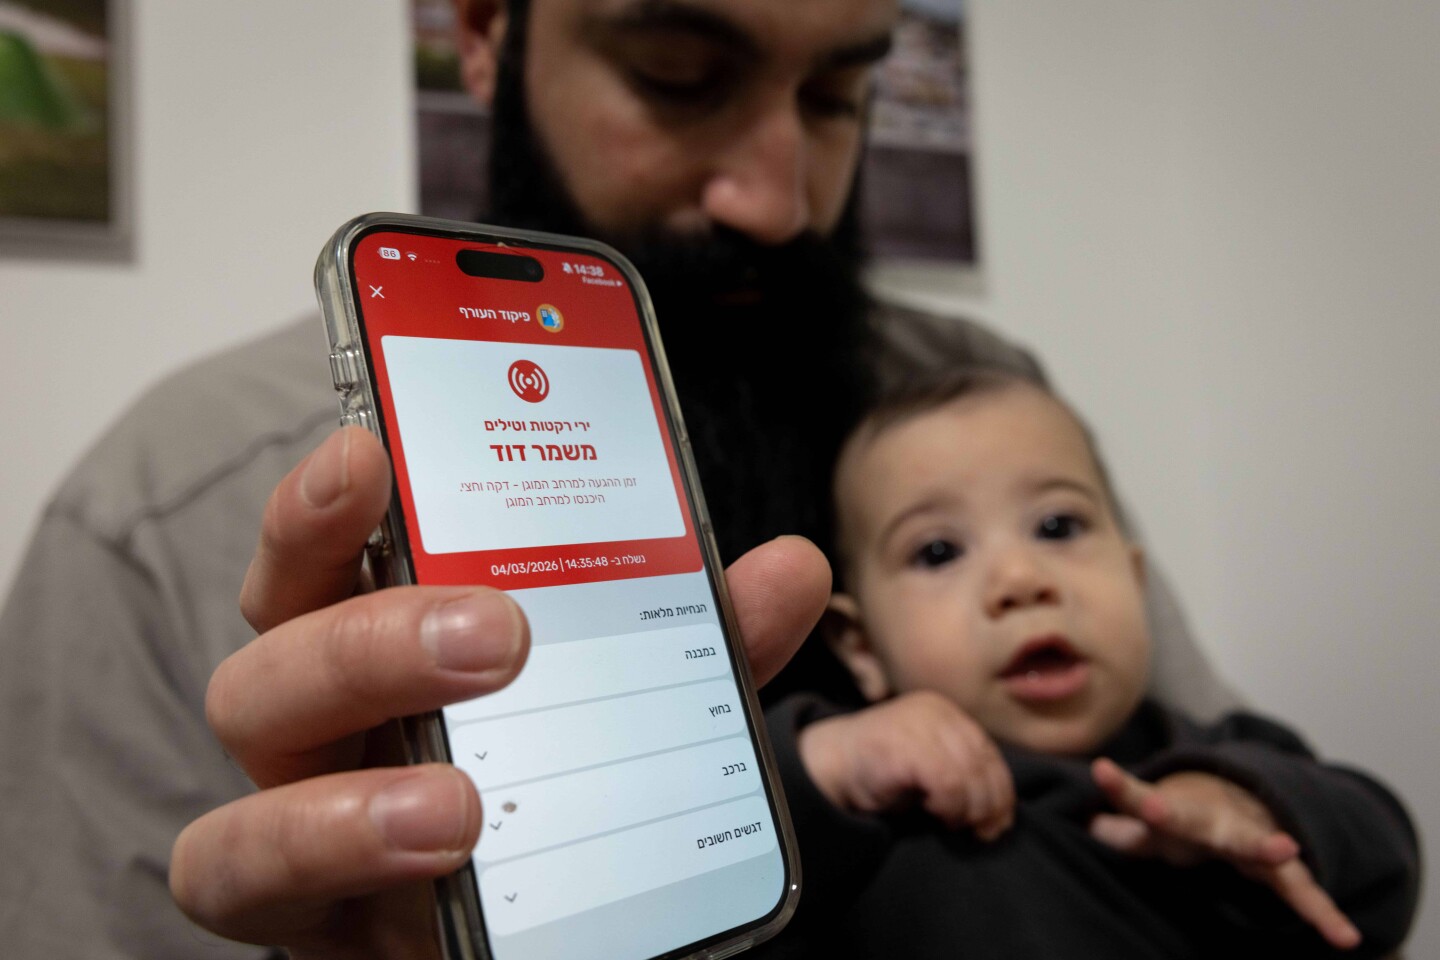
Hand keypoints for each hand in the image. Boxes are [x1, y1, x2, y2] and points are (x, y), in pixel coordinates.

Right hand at [169, 427, 830, 958]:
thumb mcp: (641, 710)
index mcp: (384, 653)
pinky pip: (254, 898)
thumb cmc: (563, 794)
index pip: (320, 568)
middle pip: (272, 672)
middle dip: (374, 641)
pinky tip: (441, 867)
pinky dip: (336, 869)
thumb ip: (700, 646)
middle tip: (497, 633)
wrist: (558, 930)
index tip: (370, 453)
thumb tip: (790, 568)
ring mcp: (310, 842)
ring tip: (459, 805)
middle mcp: (325, 740)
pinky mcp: (322, 930)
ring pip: (242, 804)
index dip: (322, 510)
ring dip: (347, 803)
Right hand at [797, 690, 1014, 838]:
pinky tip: (934, 812)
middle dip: (990, 804)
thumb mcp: (929, 760)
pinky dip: (948, 805)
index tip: (1000, 821)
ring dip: (968, 808)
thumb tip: (1001, 807)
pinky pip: (948, 784)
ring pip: (969, 775)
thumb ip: (960, 768)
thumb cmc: (880, 769)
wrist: (830, 763)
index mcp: (946, 711)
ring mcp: (920, 725)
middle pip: (983, 763)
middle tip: (983, 832)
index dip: (1001, 789)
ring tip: (953, 823)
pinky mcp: (907, 745)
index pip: (989, 751)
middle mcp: (937, 711)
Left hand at [1089, 757, 1361, 950]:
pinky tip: (1345, 938)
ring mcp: (1255, 841)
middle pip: (1222, 826)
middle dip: (1216, 820)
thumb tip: (1090, 826)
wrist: (1235, 799)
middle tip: (1219, 814)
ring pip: (1268, 853)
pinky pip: (1301, 893)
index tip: (1111, 778)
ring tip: (1287, 852)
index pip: (1146, 801)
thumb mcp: (1144, 822)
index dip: (1123, 790)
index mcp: (1177, 813)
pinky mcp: (1280, 868)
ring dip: (1274, 853)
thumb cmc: (1182, 818)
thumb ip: (1118, 827)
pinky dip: (1323, 914)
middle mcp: (1220, 822)